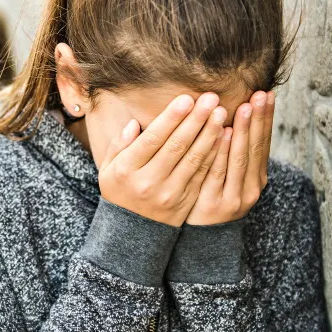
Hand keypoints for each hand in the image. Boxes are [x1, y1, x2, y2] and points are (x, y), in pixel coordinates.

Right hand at [99, 93, 227, 226]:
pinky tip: (223, 137)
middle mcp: (149, 182)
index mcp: (127, 170)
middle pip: (176, 146)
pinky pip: (202, 174)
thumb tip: (134, 124)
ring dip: (209, 134)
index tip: (187, 98)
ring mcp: (169, 193)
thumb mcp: (109, 169)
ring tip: (220, 113)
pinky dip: (214, 154)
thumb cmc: (120, 191)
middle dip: (195, 120)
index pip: (152, 139)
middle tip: (211, 99)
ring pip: (193, 159)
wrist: (132, 233)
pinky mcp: (185, 201)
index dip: (171, 118)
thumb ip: (119, 145)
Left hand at [186, 90, 274, 224]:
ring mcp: (235, 197)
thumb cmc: (211, 199)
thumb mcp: (227, 177)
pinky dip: (223, 152)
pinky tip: (224, 134)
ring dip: (244, 131)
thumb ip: (231, 152)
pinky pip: (219, 172)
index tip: (267, 94)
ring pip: (240, 158)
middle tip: (260, 95)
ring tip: (245, 107)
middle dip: (258, 119)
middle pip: (255, 148)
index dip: (266, 118)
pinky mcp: (216, 204)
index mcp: (256, 177)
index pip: (263, 143)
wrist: (201, 240)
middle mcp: (251, 187)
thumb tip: (232, 116)